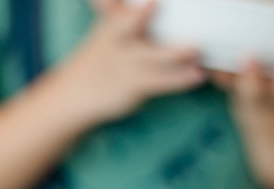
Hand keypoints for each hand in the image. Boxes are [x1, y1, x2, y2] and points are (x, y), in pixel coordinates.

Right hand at [58, 0, 206, 123]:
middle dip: (141, 15)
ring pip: (153, 56)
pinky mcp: (135, 85)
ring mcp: (127, 64)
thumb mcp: (106, 31)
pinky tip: (198, 75)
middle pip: (128, 24)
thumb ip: (115, 10)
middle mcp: (118, 40)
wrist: (75, 94)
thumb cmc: (99, 58)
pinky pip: (161, 82)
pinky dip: (180, 79)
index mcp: (111, 23)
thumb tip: (131, 0)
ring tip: (196, 48)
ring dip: (176, 53)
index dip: (140, 7)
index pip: (118, 7)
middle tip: (154, 4)